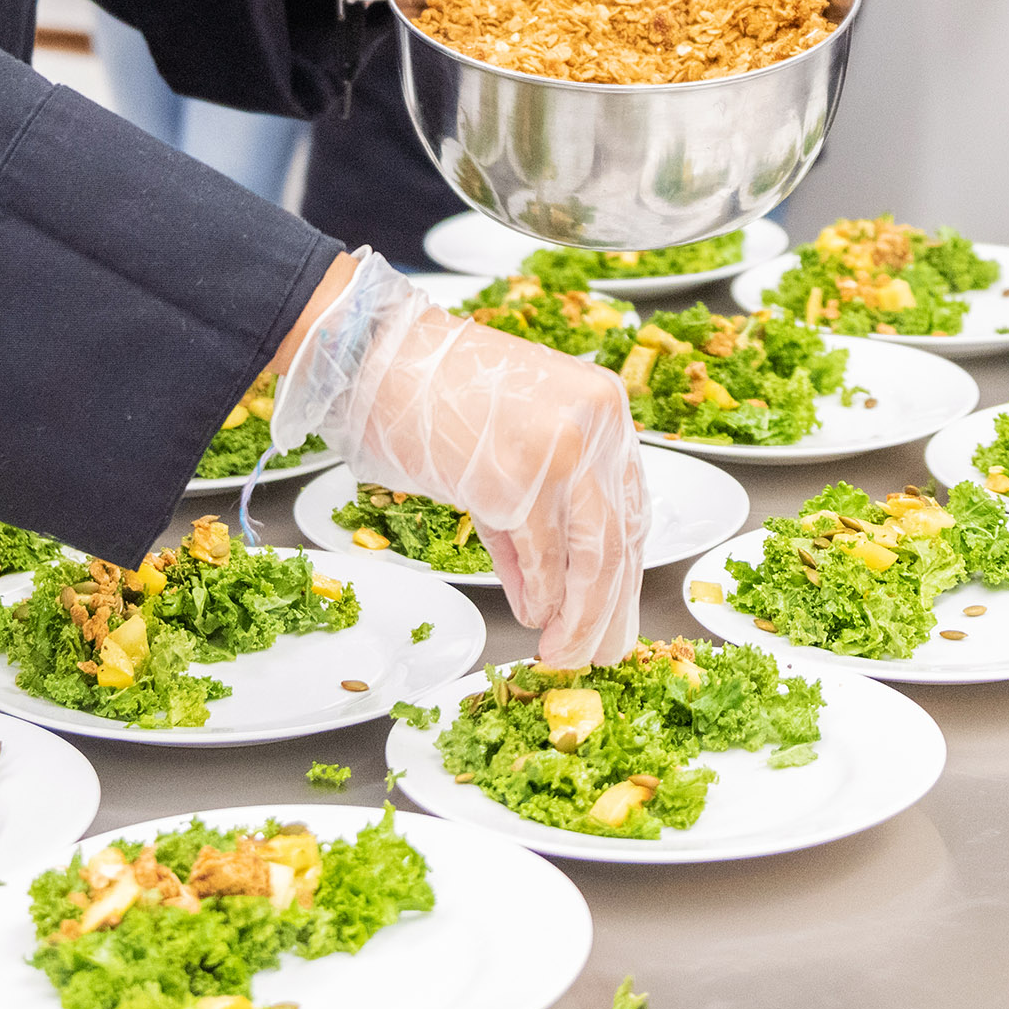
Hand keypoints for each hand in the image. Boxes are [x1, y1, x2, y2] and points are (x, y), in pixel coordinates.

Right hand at [277, 251, 644, 663]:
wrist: (379, 355)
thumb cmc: (433, 389)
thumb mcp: (510, 439)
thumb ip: (536, 511)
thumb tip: (547, 591)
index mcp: (603, 406)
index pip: (630, 503)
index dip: (621, 565)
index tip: (614, 606)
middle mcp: (598, 424)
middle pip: (621, 536)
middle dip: (608, 606)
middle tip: (601, 648)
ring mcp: (564, 450)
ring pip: (596, 556)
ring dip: (581, 617)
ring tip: (565, 652)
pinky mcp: (522, 479)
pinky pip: (544, 556)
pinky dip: (542, 596)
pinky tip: (535, 618)